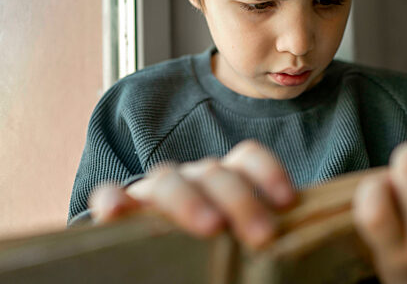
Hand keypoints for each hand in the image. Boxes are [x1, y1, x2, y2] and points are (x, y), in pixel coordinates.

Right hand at [89, 140, 295, 248]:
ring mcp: (157, 190)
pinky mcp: (123, 208)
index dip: (269, 172)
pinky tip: (116, 214)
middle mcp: (194, 178)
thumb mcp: (242, 233)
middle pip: (215, 172)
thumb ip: (259, 228)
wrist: (165, 251)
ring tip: (211, 227)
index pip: (247, 158)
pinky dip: (113, 200)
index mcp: (226, 179)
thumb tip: (291, 241)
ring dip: (190, 200)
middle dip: (241, 199)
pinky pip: (111, 194)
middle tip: (262, 235)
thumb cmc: (215, 242)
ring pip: (169, 179)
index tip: (288, 202)